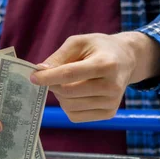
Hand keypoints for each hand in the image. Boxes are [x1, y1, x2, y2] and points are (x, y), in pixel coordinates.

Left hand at [31, 33, 159, 121]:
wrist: (126, 60)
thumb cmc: (99, 48)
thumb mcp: (79, 42)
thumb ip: (59, 56)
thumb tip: (40, 71)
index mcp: (106, 64)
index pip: (70, 74)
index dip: (48, 77)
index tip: (33, 77)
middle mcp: (112, 86)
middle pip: (68, 92)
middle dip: (53, 85)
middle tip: (51, 77)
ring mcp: (112, 102)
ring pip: (70, 106)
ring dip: (60, 96)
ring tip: (67, 83)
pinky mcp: (109, 113)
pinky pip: (76, 116)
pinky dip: (68, 106)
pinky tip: (75, 94)